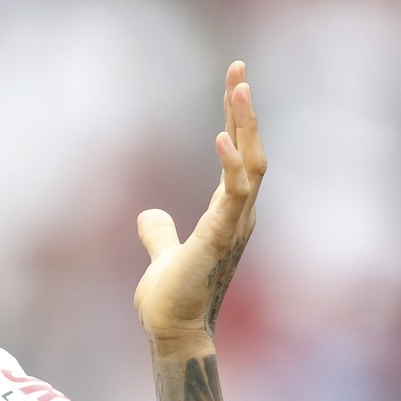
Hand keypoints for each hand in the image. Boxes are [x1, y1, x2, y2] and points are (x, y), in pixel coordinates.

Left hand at [134, 62, 266, 343]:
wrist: (170, 330)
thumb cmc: (171, 297)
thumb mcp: (163, 253)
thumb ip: (159, 232)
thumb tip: (148, 215)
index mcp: (226, 213)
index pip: (238, 155)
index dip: (236, 119)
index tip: (234, 81)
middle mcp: (239, 215)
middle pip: (252, 150)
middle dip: (245, 110)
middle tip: (239, 69)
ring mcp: (234, 226)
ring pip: (252, 165)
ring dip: (245, 126)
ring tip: (238, 87)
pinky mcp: (220, 238)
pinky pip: (233, 195)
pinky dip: (230, 165)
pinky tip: (221, 138)